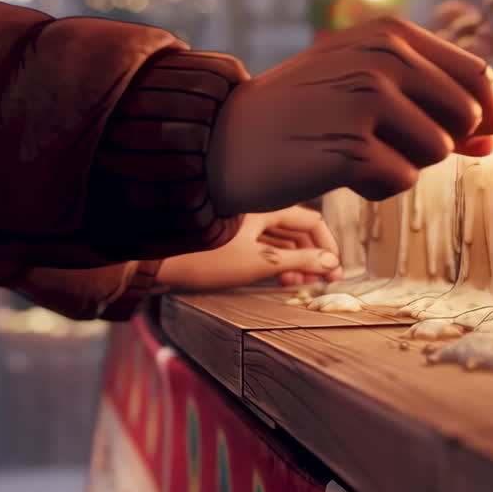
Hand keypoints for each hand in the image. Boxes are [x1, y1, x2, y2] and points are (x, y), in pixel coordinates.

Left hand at [154, 206, 341, 290]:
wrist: (158, 262)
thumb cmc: (207, 258)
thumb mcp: (260, 262)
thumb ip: (299, 260)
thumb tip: (330, 263)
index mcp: (266, 207)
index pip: (312, 221)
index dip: (327, 246)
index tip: (335, 271)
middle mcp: (256, 211)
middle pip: (298, 230)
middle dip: (312, 255)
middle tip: (321, 282)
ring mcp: (243, 225)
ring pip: (281, 240)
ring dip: (295, 261)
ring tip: (298, 284)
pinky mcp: (230, 240)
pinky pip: (264, 247)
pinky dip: (276, 262)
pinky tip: (278, 279)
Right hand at [207, 17, 492, 214]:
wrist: (225, 139)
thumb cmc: (305, 115)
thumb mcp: (368, 92)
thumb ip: (431, 108)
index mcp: (390, 34)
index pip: (477, 74)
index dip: (492, 113)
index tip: (483, 138)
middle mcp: (383, 57)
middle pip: (468, 118)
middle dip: (442, 144)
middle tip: (390, 146)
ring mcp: (367, 99)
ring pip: (439, 152)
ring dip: (405, 165)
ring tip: (355, 154)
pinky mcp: (351, 145)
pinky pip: (402, 180)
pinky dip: (376, 187)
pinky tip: (336, 172)